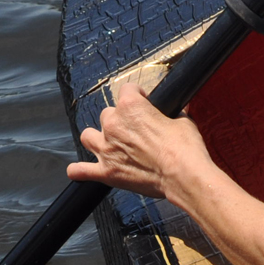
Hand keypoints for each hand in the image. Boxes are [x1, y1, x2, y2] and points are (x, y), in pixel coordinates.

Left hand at [67, 83, 211, 198]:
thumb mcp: (183, 121)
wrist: (182, 175)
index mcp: (132, 107)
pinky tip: (80, 170)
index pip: (127, 89)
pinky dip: (80, 170)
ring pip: (88, 136)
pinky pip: (81, 170)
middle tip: (134, 129)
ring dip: (97, 137)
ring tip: (109, 142)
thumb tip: (177, 110)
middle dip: (119, 119)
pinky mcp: (106, 172)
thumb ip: (173, 113)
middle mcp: (114, 125)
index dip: (138, 95)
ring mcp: (106, 149)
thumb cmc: (184, 147)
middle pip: (107, 113)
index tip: (145, 102)